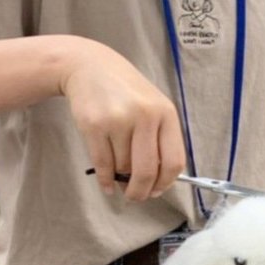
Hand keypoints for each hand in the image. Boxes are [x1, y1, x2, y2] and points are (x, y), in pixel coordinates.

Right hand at [58, 39, 185, 201]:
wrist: (91, 67)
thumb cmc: (127, 92)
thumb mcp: (153, 108)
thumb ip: (160, 140)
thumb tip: (157, 183)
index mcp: (166, 114)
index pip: (173, 161)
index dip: (165, 183)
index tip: (156, 191)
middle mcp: (145, 116)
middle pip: (147, 171)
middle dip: (141, 191)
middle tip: (135, 197)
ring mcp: (118, 120)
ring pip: (123, 167)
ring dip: (120, 178)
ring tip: (119, 174)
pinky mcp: (94, 125)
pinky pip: (102, 164)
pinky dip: (105, 179)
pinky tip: (106, 183)